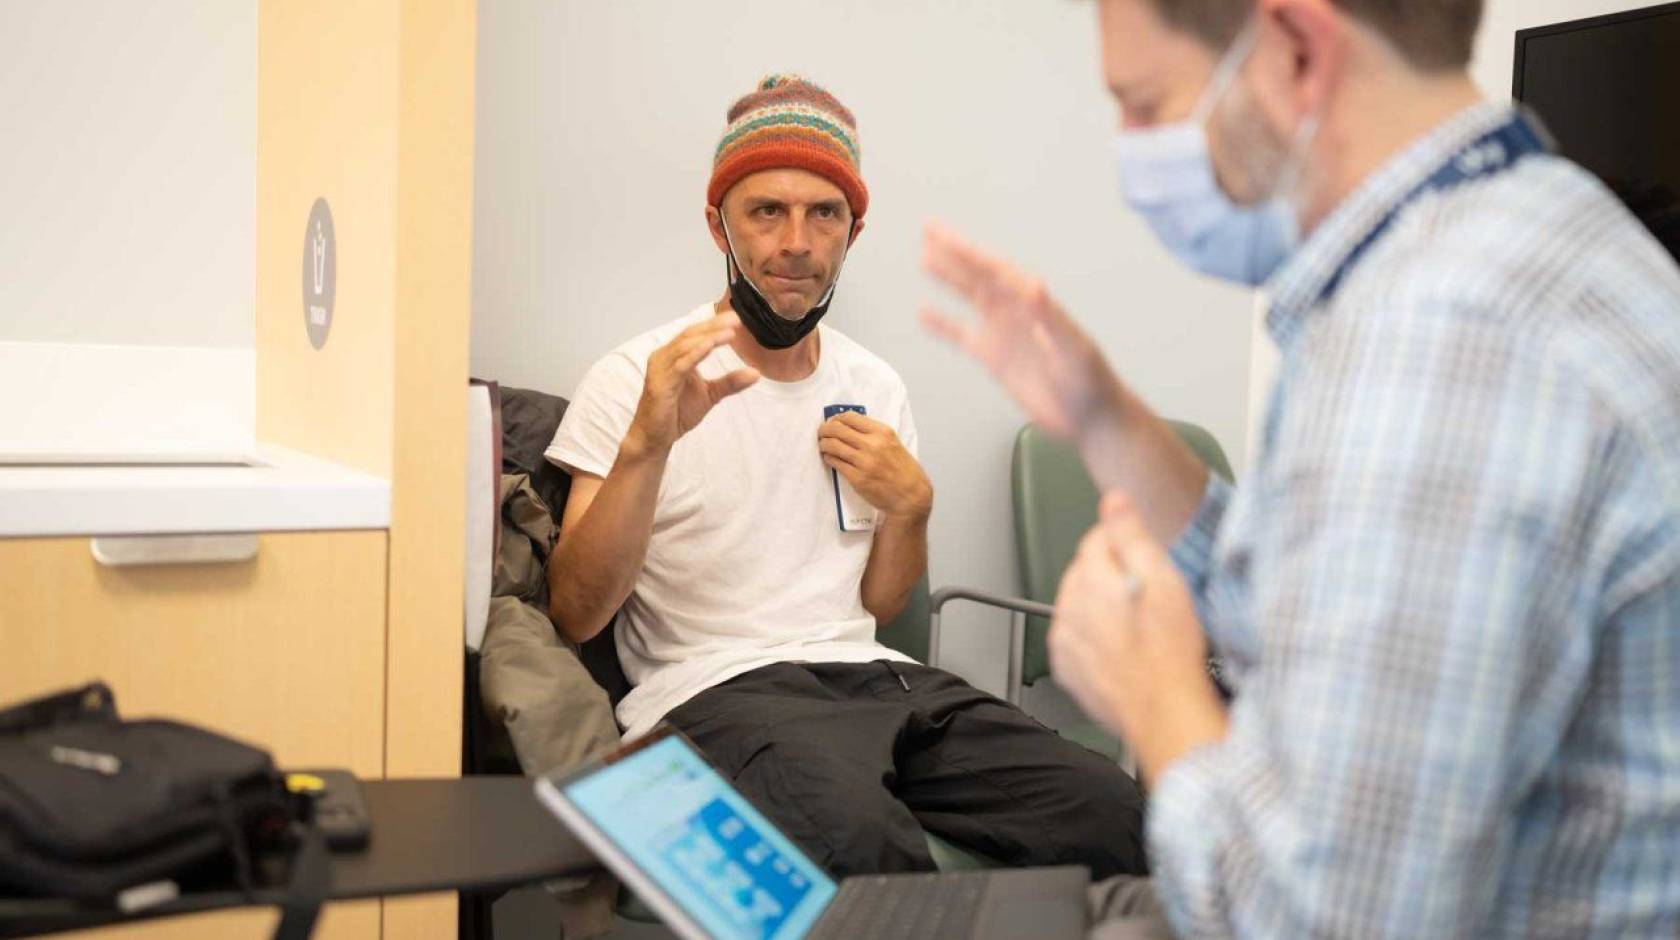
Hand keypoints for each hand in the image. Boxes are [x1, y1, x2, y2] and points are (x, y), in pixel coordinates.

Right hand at [628, 314, 759, 454]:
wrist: (656, 437)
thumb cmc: (677, 413)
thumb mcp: (710, 394)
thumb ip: (730, 382)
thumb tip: (756, 372)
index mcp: (674, 356)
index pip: (695, 335)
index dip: (714, 325)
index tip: (736, 319)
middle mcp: (664, 358)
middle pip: (690, 335)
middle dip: (713, 326)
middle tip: (736, 319)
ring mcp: (660, 369)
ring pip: (685, 346)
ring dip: (708, 337)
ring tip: (730, 332)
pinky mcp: (660, 384)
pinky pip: (680, 365)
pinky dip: (695, 354)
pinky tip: (710, 346)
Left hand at [818, 412, 932, 519]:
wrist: (910, 495)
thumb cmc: (903, 470)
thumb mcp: (893, 443)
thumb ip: (873, 433)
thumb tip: (848, 426)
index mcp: (883, 432)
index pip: (850, 417)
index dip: (836, 418)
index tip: (832, 422)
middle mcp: (873, 444)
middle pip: (837, 429)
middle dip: (825, 429)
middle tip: (822, 433)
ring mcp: (864, 462)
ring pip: (832, 445)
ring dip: (823, 444)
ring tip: (823, 445)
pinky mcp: (857, 478)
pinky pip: (835, 462)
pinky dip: (828, 458)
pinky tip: (830, 458)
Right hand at [920, 221, 1122, 439]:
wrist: (1088, 416)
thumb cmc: (1089, 378)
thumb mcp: (1072, 346)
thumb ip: (1050, 317)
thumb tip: (1033, 285)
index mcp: (1034, 303)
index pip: (996, 270)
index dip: (970, 253)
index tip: (946, 238)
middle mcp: (1016, 311)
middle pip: (979, 275)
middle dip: (954, 253)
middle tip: (929, 230)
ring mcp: (1004, 334)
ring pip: (970, 298)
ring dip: (948, 279)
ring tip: (924, 259)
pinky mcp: (994, 359)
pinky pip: (962, 336)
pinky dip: (943, 325)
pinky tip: (924, 314)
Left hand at [1048, 491, 1226, 781]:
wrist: (1163, 712)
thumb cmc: (1169, 652)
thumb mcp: (1162, 579)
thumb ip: (1131, 535)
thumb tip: (1112, 499)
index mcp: (1089, 580)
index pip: (1096, 539)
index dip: (1125, 544)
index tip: (1146, 560)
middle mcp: (1068, 609)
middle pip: (1085, 572)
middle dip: (1112, 577)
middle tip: (1149, 599)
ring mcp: (1064, 642)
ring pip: (1079, 606)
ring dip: (1102, 609)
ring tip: (1139, 628)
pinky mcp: (1068, 669)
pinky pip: (1076, 640)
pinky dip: (1094, 640)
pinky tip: (1123, 649)